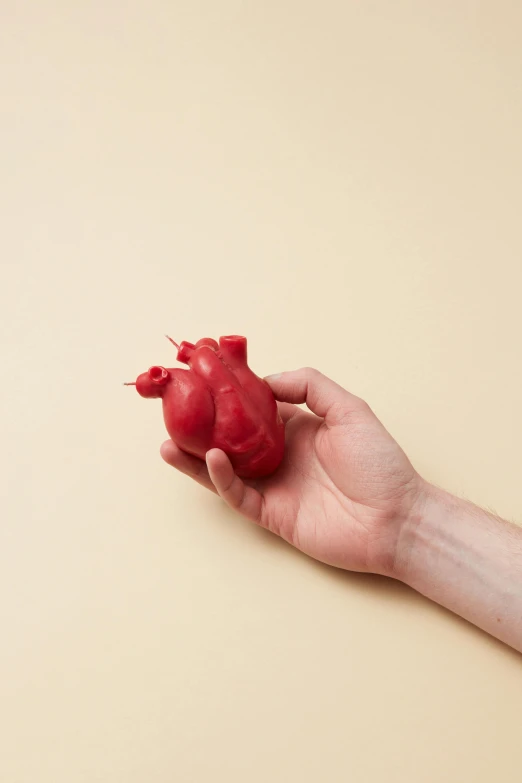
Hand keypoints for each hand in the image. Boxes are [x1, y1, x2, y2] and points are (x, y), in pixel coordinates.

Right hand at [161, 368, 423, 576]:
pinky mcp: (271, 515)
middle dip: (202, 426)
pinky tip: (209, 458)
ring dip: (195, 457)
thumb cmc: (380, 464)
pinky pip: (238, 495)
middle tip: (173, 410)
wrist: (397, 518)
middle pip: (230, 439)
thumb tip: (266, 380)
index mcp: (297, 428)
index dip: (229, 394)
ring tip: (168, 440)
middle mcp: (280, 455)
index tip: (203, 378)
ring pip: (224, 470)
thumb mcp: (350, 409)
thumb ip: (310, 386)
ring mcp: (274, 486)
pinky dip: (221, 479)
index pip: (253, 408)